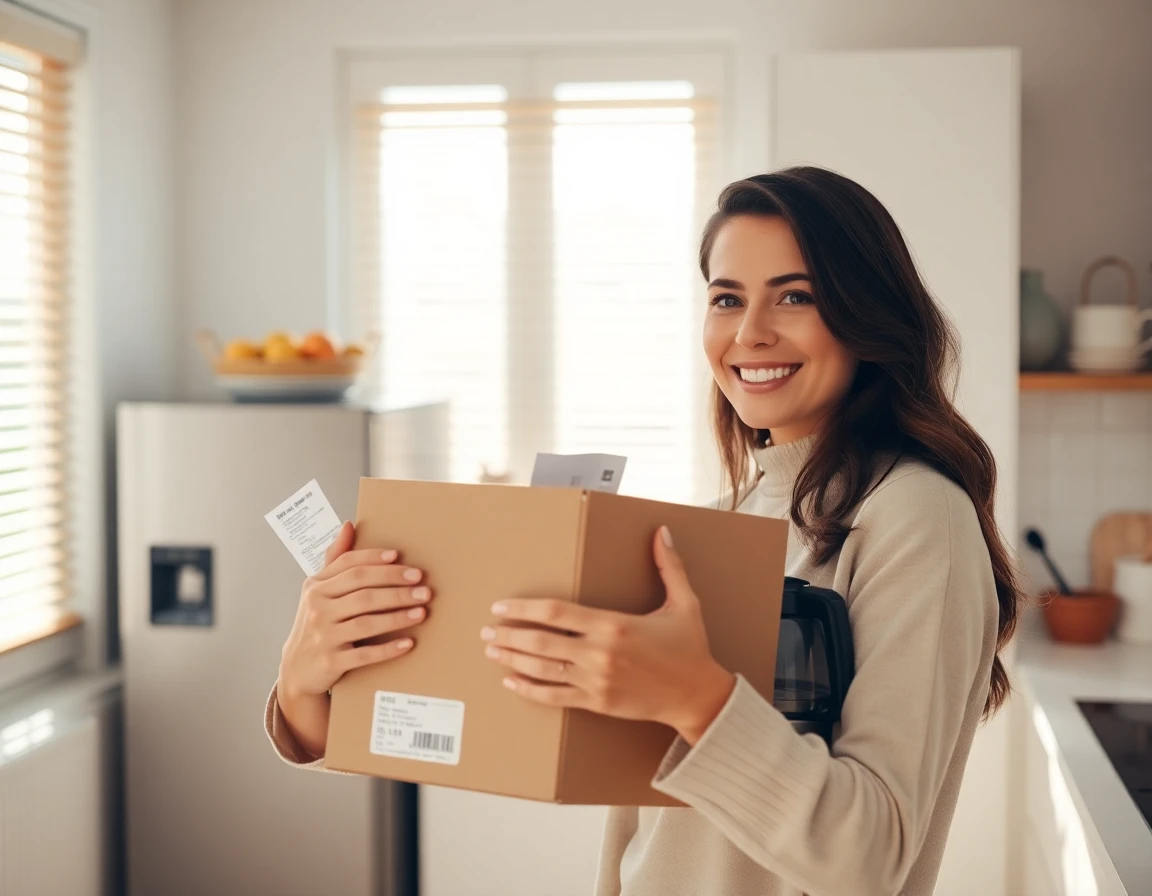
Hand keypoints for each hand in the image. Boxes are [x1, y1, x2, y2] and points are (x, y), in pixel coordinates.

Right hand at [276, 521, 430, 755]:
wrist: (296, 669)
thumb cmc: (315, 623)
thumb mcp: (318, 590)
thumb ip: (335, 559)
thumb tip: (349, 525)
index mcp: (316, 587)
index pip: (348, 566)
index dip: (375, 559)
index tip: (400, 557)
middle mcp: (317, 608)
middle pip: (362, 591)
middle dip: (395, 586)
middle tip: (422, 585)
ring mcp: (323, 636)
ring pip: (366, 621)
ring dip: (397, 615)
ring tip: (422, 610)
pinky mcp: (332, 662)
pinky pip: (364, 654)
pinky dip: (387, 649)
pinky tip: (408, 643)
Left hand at [482, 526, 735, 744]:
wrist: (698, 696)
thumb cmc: (690, 648)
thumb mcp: (684, 603)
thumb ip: (669, 566)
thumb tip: (662, 531)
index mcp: (614, 625)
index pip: (556, 613)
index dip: (524, 608)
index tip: (501, 605)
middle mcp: (600, 653)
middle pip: (540, 642)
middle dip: (508, 635)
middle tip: (486, 630)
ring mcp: (595, 681)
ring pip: (542, 670)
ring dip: (512, 660)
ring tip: (491, 651)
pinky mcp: (597, 702)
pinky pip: (555, 697)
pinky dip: (529, 690)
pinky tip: (511, 683)